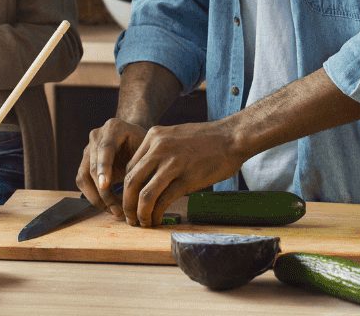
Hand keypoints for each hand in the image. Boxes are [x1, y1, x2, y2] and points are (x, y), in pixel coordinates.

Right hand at [75, 119, 145, 215]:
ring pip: (83, 176)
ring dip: (97, 197)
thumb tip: (142, 192)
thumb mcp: (148, 149)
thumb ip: (142, 165)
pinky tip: (108, 206)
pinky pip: (82, 181)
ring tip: (114, 211)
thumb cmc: (146, 144)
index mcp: (113, 128)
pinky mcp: (84, 161)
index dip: (104, 168)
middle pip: (92, 166)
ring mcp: (88, 148)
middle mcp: (96, 136)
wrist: (135, 136)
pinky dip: (93, 196)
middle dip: (103, 191)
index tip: (105, 185)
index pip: (105, 149)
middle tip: (118, 210)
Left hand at [120, 120, 247, 226]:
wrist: (233, 137)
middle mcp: (158, 149)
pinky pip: (164, 200)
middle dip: (127, 203)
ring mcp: (172, 164)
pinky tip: (157, 220)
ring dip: (140, 212)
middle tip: (129, 217)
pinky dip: (157, 214)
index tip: (129, 200)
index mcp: (153, 136)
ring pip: (144, 194)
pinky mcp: (187, 178)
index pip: (129, 167)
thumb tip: (148, 174)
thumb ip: (159, 151)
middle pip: (131, 181)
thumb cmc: (207, 139)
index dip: (126, 188)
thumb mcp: (175, 136)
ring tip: (142, 223)